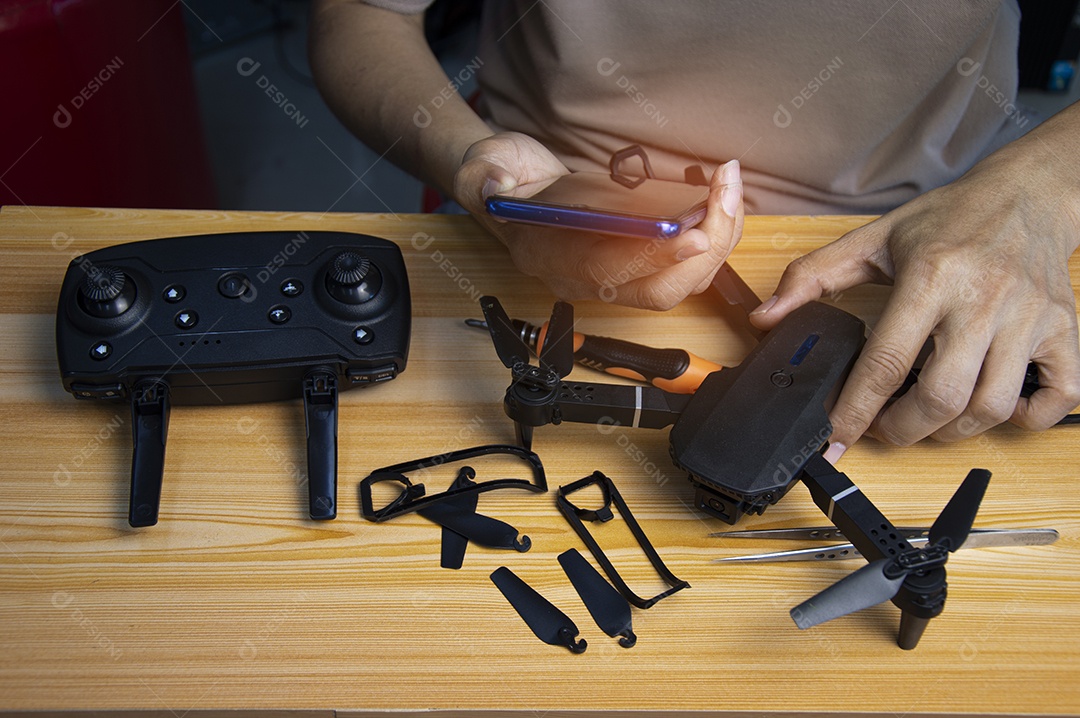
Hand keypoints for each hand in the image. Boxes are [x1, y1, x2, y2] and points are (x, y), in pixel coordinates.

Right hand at [453, 132, 743, 309]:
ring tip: (728, 186)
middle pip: (660, 289)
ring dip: (717, 239)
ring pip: (683, 279)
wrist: (511, 186)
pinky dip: (714, 231)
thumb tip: (497, 186)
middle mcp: (588, 277)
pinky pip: (687, 262)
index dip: (653, 259)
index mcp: (552, 260)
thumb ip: (485, 177)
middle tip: (724, 198)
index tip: (690, 234)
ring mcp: (617, 272)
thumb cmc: (502, 180)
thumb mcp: (482, 169)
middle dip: (704, 250)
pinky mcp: (639, 259)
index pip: (608, 273)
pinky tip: (721, 193)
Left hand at [750, 146, 1079, 455]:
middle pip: (942, 396)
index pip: (886, 362)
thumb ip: (812, 278)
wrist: (1027, 193)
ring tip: (927, 419)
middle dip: (902, 429)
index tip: (835, 439)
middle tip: (882, 427)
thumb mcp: (873, 239)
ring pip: (993, 405)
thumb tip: (765, 318)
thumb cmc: (949, 219)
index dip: (856, 411)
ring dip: (953, 430)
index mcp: (930, 277)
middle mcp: (982, 299)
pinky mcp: (1065, 329)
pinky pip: (1062, 394)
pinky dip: (1033, 417)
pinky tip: (1000, 409)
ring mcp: (1029, 317)